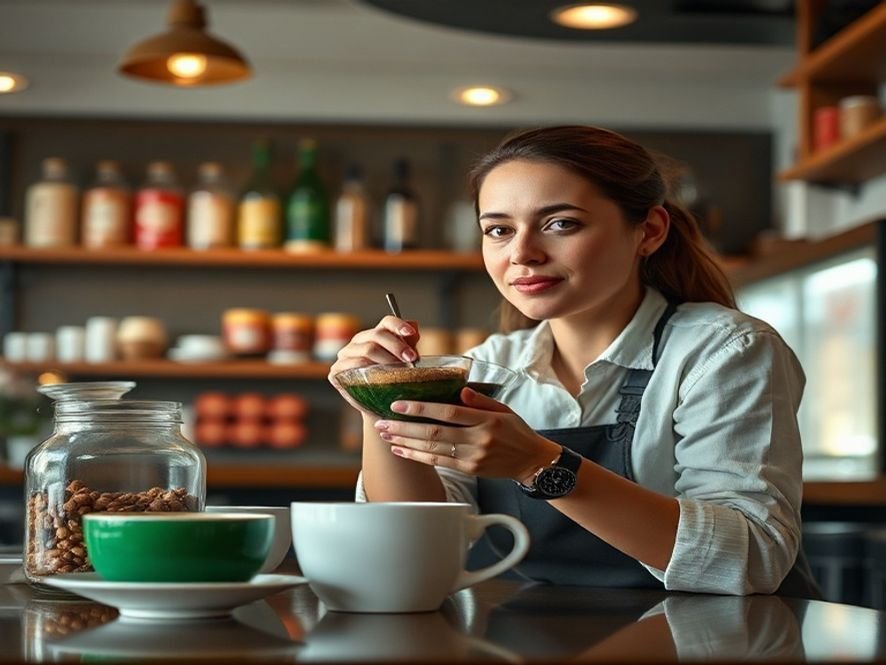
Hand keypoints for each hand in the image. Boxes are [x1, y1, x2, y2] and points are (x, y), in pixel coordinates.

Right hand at [327, 316, 419, 413]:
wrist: (381, 409)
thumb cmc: (393, 382)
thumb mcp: (405, 361)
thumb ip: (409, 343)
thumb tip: (414, 324)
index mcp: (374, 335)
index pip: (386, 322)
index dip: (399, 325)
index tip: (410, 333)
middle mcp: (358, 342)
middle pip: (377, 335)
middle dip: (397, 346)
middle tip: (412, 358)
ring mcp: (345, 356)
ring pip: (367, 350)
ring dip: (387, 359)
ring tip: (401, 370)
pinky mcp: (337, 371)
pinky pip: (353, 366)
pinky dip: (369, 370)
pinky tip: (381, 378)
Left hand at [372, 387, 560, 482]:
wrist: (532, 461)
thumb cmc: (516, 430)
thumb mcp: (503, 408)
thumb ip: (480, 399)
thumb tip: (458, 390)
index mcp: (486, 420)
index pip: (447, 412)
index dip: (421, 408)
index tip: (398, 403)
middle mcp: (478, 439)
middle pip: (434, 433)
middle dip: (404, 428)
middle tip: (382, 422)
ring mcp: (472, 457)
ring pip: (433, 450)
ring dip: (406, 442)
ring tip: (385, 435)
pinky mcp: (469, 470)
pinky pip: (439, 463)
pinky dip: (418, 456)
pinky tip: (402, 450)